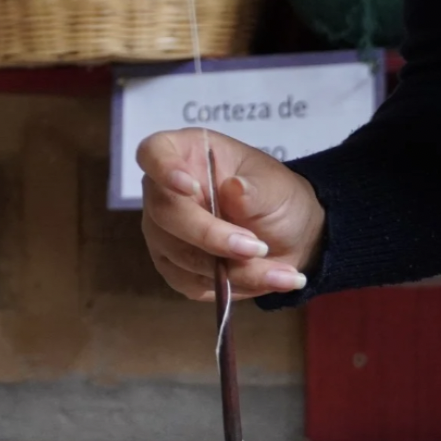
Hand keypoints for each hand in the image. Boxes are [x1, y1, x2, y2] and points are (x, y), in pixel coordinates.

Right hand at [138, 128, 324, 300]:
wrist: (286, 237)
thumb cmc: (276, 198)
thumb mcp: (277, 187)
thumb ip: (256, 190)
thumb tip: (234, 189)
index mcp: (188, 155)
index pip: (154, 153)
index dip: (164, 169)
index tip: (191, 187)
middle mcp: (164, 194)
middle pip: (165, 214)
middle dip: (210, 236)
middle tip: (257, 248)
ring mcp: (164, 234)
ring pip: (181, 256)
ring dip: (233, 270)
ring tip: (283, 273)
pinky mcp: (173, 268)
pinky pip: (192, 282)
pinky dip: (233, 286)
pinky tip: (269, 279)